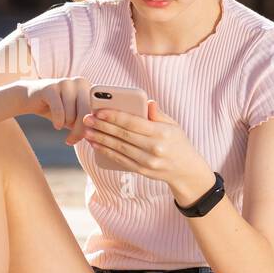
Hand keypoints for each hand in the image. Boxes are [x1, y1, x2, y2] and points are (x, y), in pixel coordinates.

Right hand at [21, 77, 94, 143]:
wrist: (30, 98)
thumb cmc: (58, 109)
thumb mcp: (75, 116)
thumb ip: (87, 122)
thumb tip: (97, 137)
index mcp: (90, 88)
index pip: (98, 111)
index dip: (93, 128)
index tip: (87, 140)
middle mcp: (80, 82)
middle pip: (86, 113)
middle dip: (80, 131)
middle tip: (71, 141)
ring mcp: (65, 83)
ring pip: (72, 114)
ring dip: (66, 125)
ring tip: (60, 125)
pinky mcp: (50, 87)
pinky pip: (59, 111)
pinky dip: (58, 121)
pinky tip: (56, 126)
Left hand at [82, 100, 212, 194]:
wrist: (186, 170)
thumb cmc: (178, 143)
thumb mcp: (174, 126)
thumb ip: (159, 114)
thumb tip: (147, 102)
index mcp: (162, 133)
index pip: (134, 123)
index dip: (115, 116)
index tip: (99, 111)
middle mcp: (154, 148)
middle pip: (123, 135)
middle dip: (102, 126)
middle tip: (87, 119)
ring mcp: (148, 161)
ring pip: (119, 148)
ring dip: (100, 139)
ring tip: (87, 131)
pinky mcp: (142, 170)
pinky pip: (120, 159)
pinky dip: (106, 151)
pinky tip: (96, 144)